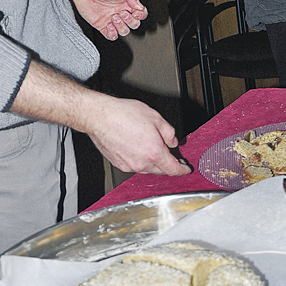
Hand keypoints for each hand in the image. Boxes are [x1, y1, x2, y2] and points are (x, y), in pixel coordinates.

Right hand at [11, 62, 191, 176]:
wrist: (99, 116)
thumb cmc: (123, 114)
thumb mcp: (155, 117)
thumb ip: (168, 132)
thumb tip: (173, 141)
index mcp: (154, 152)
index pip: (173, 169)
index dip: (182, 170)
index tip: (185, 169)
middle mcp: (141, 162)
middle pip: (161, 171)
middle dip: (169, 166)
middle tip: (172, 158)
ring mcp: (129, 165)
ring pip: (147, 169)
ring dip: (154, 163)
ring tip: (153, 149)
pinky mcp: (118, 164)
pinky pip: (135, 166)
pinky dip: (141, 161)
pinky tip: (139, 148)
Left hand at [64, 0, 147, 39]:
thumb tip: (140, 6)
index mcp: (127, 3)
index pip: (141, 13)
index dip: (141, 15)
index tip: (136, 12)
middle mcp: (121, 12)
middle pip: (134, 24)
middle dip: (130, 21)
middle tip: (121, 13)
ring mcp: (112, 21)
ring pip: (124, 31)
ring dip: (121, 26)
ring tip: (113, 17)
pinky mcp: (102, 27)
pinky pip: (111, 36)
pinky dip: (112, 33)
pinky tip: (109, 25)